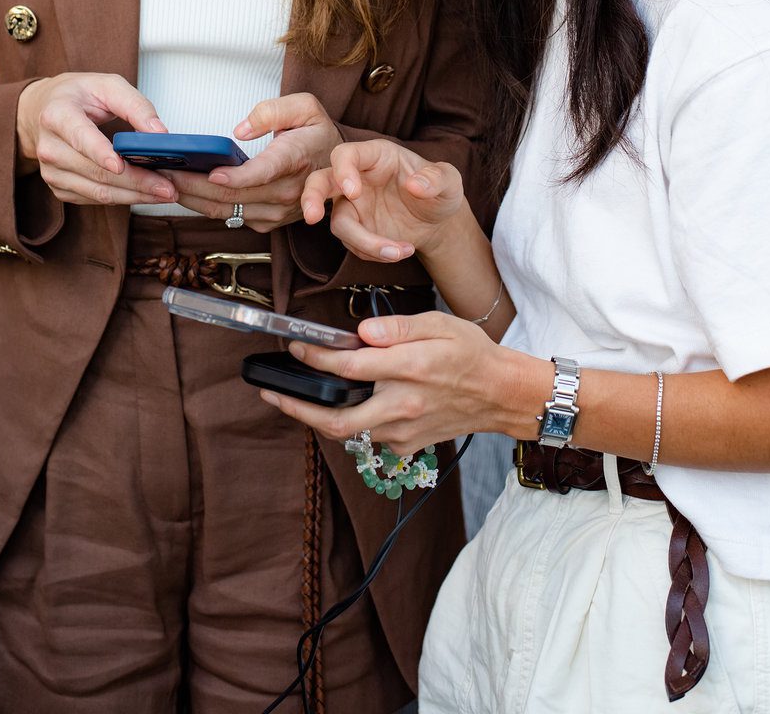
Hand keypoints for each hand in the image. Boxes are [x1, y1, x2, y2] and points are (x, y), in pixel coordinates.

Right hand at [16, 73, 178, 206]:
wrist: (44, 109)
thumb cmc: (78, 95)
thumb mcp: (107, 85)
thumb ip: (135, 105)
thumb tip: (159, 133)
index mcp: (57, 115)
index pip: (80, 137)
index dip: (100, 153)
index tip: (121, 166)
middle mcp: (50, 147)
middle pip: (96, 171)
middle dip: (136, 182)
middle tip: (168, 187)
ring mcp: (51, 171)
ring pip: (97, 191)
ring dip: (134, 195)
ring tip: (164, 193)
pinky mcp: (59, 187)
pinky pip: (94, 199)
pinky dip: (122, 198)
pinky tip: (144, 193)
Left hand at [169, 94, 341, 231]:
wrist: (338, 170)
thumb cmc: (316, 134)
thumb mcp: (306, 107)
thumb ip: (273, 111)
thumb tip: (240, 130)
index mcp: (294, 159)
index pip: (261, 173)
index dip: (234, 177)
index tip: (211, 171)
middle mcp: (285, 191)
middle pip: (232, 195)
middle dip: (192, 184)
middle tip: (163, 170)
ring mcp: (276, 211)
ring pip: (225, 210)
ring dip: (191, 198)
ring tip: (164, 180)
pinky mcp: (267, 222)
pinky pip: (229, 216)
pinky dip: (204, 205)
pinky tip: (185, 190)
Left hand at [259, 311, 532, 456]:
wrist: (499, 395)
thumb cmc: (470, 353)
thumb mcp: (439, 324)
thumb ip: (397, 328)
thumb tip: (361, 332)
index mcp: (409, 369)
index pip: (348, 368)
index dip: (315, 357)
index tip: (296, 346)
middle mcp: (402, 405)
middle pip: (336, 417)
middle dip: (296, 408)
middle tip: (269, 393)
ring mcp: (403, 430)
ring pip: (348, 432)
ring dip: (316, 418)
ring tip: (292, 401)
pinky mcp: (406, 445)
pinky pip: (368, 437)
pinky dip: (349, 422)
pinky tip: (341, 404)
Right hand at [302, 138, 467, 262]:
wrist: (438, 222)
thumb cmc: (440, 192)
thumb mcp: (449, 182)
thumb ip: (437, 178)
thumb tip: (415, 185)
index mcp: (376, 156)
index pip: (346, 154)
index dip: (343, 171)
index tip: (353, 192)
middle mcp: (358, 178)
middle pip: (320, 181)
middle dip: (310, 197)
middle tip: (311, 217)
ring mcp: (353, 205)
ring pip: (338, 223)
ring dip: (364, 242)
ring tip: (398, 251)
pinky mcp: (356, 229)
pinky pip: (353, 244)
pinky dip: (374, 253)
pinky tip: (400, 251)